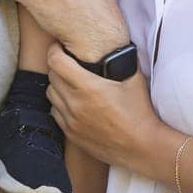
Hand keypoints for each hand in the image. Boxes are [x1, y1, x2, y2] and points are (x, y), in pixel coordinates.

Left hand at [46, 45, 163, 168]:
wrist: (142, 147)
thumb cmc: (140, 112)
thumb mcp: (134, 80)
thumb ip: (122, 61)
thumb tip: (116, 46)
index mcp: (89, 87)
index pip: (57, 62)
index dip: (55, 50)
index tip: (59, 47)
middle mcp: (76, 104)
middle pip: (51, 77)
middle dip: (57, 66)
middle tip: (66, 62)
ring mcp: (72, 121)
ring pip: (50, 95)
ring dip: (57, 85)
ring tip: (69, 82)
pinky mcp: (72, 134)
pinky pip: (55, 113)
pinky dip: (60, 104)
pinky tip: (72, 102)